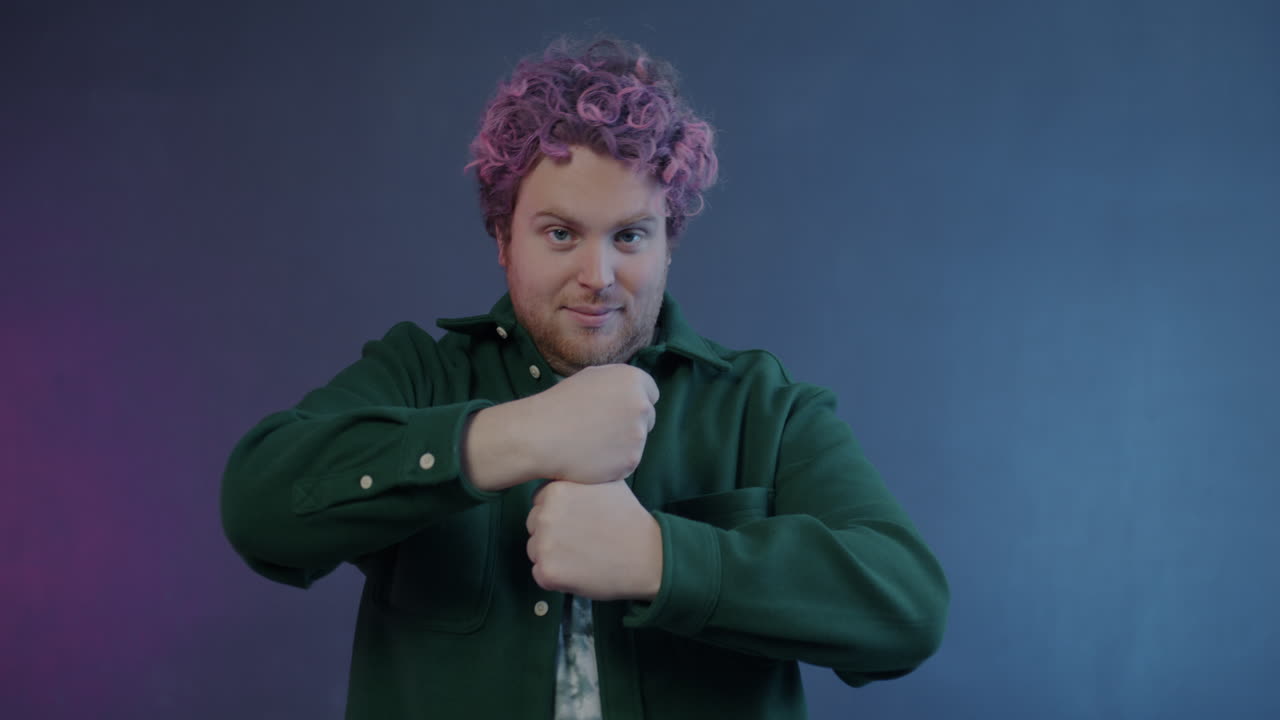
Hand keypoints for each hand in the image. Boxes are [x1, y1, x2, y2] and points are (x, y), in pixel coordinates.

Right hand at [524, 364, 658, 483]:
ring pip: (638, 441)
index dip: (633, 402)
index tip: (616, 410)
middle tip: (602, 428)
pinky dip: (614, 462)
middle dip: (631, 423)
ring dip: (622, 443)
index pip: (651, 393)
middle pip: (648, 417)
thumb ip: (618, 382)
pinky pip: (628, 461)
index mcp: (633, 379)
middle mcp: (641, 404)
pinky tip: (592, 457)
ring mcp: (638, 434)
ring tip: (592, 442)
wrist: (539, 436)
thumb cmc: (560, 404)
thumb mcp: (591, 377)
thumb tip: (636, 390)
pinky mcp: (631, 460)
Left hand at [525, 480, 662, 600]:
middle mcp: (545, 515)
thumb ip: (579, 475)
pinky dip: (556, 576)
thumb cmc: (628, 518)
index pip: (539, 503)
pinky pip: (540, 574)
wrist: (647, 556)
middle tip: (582, 539)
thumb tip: (566, 463)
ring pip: (535, 551)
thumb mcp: (606, 481)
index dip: (559, 514)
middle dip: (552, 534)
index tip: (578, 521)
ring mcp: (544, 545)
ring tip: (583, 554)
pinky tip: (580, 569)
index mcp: (555, 490)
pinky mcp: (548, 572)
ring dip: (553, 556)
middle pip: (534, 527)